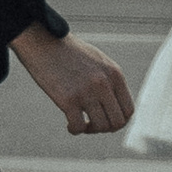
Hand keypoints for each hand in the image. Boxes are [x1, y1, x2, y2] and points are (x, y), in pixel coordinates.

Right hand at [13, 23, 132, 134]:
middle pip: (117, 123)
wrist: (43, 41)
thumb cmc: (68, 52)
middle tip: (92, 123)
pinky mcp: (68, 99)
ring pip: (100, 127)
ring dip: (90, 130)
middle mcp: (104, 84)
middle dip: (105, 128)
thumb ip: (109, 81)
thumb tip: (115, 105)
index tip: (105, 119)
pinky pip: (78, 127)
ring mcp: (87, 92)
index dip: (119, 121)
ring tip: (81, 123)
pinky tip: (69, 124)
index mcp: (114, 74)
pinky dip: (74, 130)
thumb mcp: (98, 61)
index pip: (128, 110)